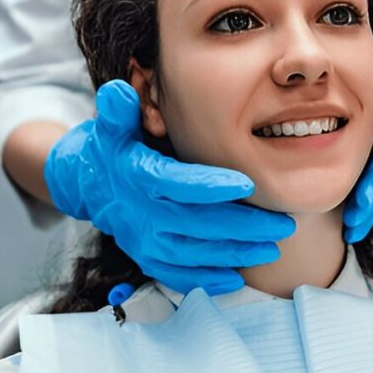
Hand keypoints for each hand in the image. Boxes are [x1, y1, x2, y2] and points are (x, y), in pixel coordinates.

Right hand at [44, 80, 295, 294]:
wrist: (89, 183)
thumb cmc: (115, 146)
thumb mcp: (112, 123)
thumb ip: (118, 109)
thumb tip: (119, 92)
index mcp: (137, 176)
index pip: (176, 183)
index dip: (209, 185)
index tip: (247, 184)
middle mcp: (140, 213)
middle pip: (195, 223)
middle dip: (242, 226)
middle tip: (283, 224)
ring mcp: (143, 240)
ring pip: (192, 253)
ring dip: (234, 254)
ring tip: (272, 247)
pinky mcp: (146, 257)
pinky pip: (176, 275)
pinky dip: (205, 280)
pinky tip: (236, 278)